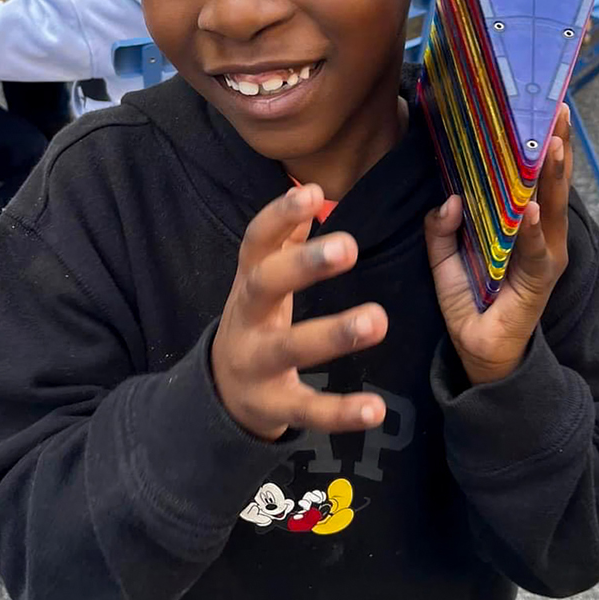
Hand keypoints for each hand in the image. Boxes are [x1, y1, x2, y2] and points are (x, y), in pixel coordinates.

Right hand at [212, 184, 388, 440]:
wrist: (220, 393)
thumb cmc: (256, 320)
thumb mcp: (261, 278)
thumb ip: (285, 237)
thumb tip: (308, 187)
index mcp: (248, 282)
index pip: (256, 243)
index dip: (278, 215)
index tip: (311, 191)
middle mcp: (246, 319)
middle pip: (265, 285)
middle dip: (303, 267)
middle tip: (349, 247)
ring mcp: (256, 364)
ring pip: (289, 348)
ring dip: (333, 333)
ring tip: (378, 320)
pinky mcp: (274, 406)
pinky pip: (308, 410)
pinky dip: (341, 412)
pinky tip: (376, 409)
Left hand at [426, 106, 571, 386]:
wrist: (479, 352)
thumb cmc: (471, 301)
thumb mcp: (445, 258)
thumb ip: (442, 227)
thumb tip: (449, 198)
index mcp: (523, 224)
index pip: (534, 177)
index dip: (539, 143)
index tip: (542, 106)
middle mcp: (542, 235)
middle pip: (552, 183)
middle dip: (556, 146)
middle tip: (558, 109)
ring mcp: (544, 256)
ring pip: (551, 208)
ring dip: (553, 176)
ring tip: (552, 145)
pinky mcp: (538, 281)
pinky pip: (533, 251)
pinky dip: (531, 230)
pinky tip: (532, 208)